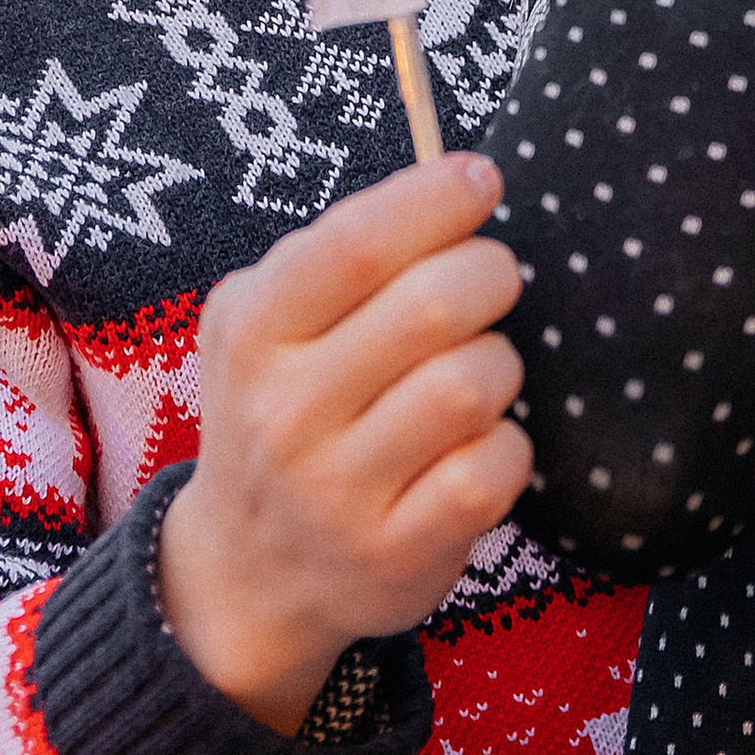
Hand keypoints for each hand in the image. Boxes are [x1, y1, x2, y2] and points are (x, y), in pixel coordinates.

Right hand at [158, 152, 530, 735]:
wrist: (248, 574)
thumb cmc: (282, 413)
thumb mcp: (263, 325)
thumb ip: (336, 253)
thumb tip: (451, 181)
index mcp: (253, 332)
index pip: (359, 244)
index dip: (437, 198)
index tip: (480, 179)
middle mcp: (286, 413)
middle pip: (436, 304)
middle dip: (490, 275)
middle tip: (488, 284)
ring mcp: (339, 490)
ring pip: (474, 384)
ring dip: (498, 365)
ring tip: (472, 375)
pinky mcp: (398, 551)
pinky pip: (497, 466)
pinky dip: (507, 445)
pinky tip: (475, 446)